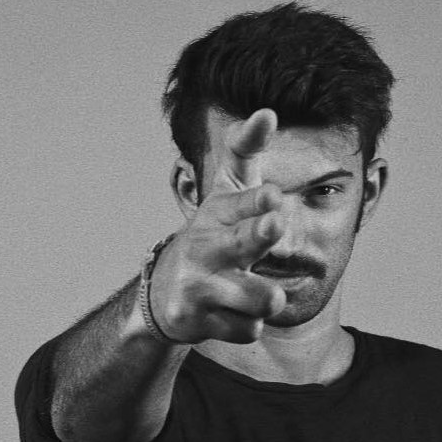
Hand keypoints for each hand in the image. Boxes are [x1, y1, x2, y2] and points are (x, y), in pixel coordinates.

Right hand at [150, 109, 286, 343]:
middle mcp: (206, 247)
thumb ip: (246, 153)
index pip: (240, 203)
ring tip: (261, 295)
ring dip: (267, 299)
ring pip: (257, 298)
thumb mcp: (226, 192)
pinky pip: (247, 329)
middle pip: (240, 243)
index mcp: (217, 214)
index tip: (275, 196)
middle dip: (258, 233)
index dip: (258, 201)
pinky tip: (231, 313)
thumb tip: (268, 111)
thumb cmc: (212, 234)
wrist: (167, 290)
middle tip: (274, 224)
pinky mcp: (197, 321)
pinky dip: (247, 325)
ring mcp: (200, 285)